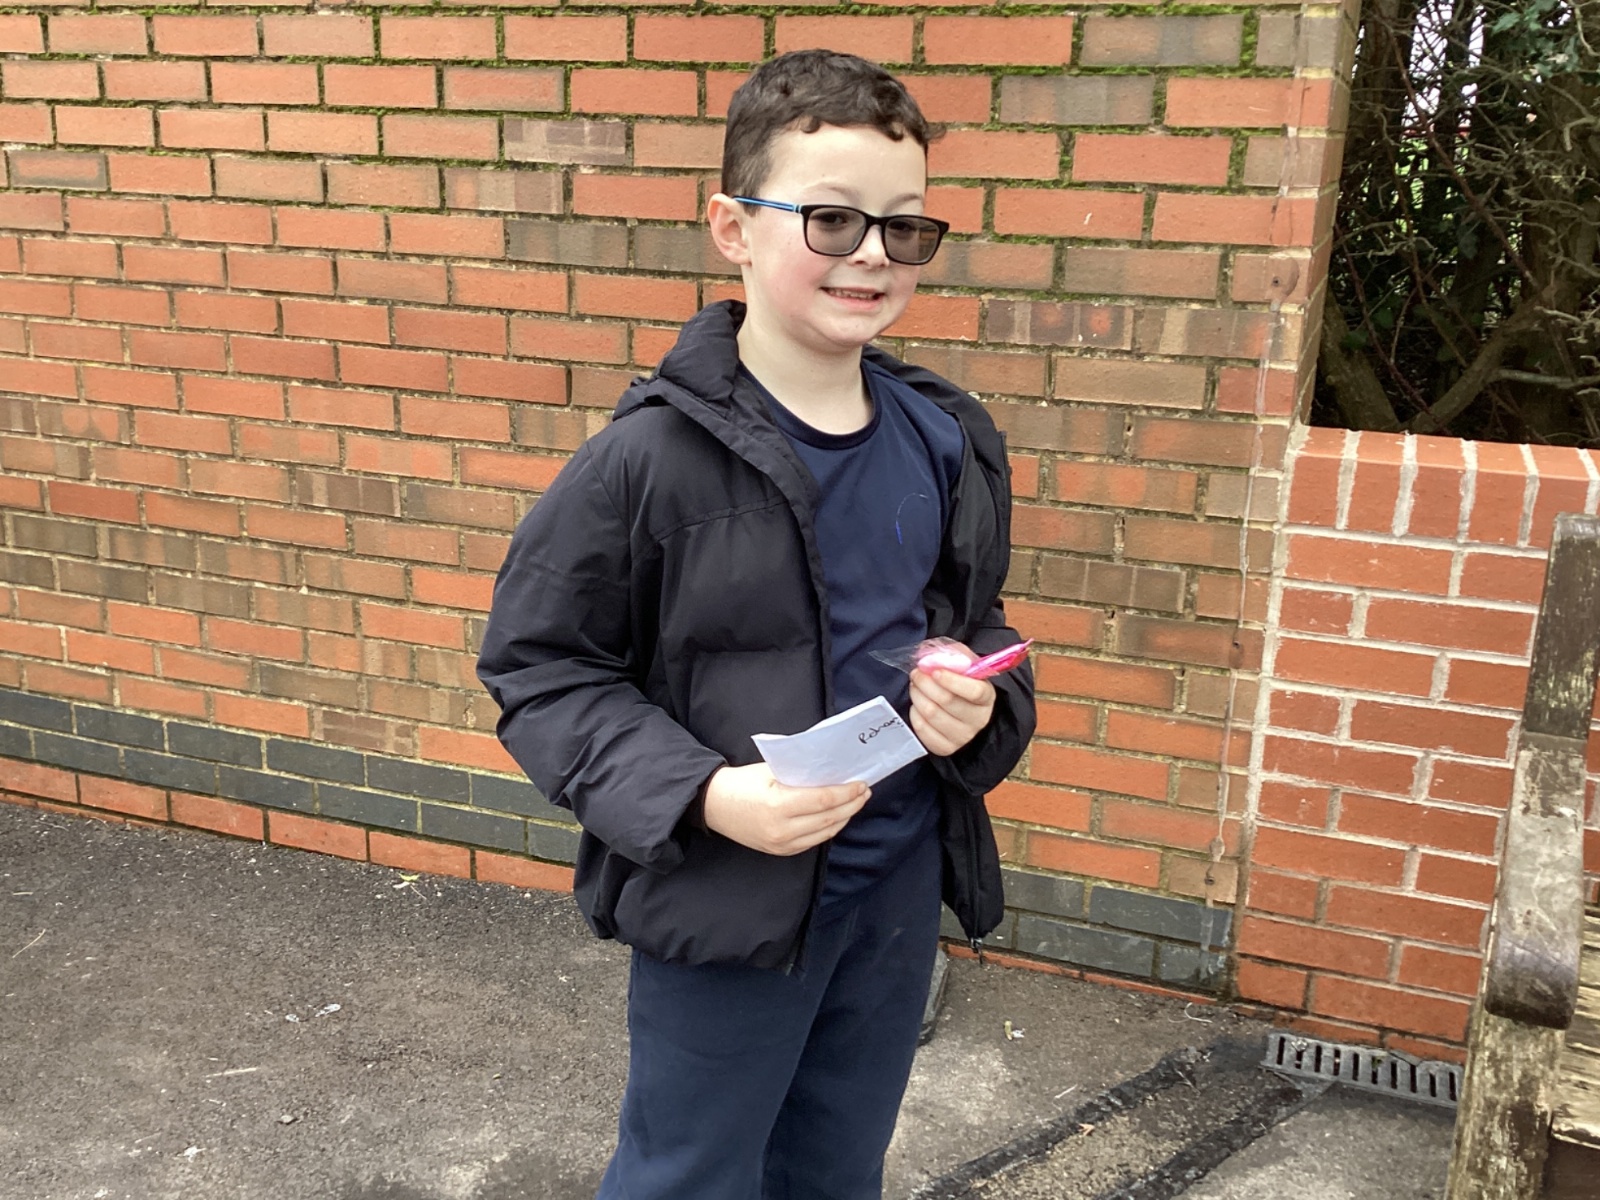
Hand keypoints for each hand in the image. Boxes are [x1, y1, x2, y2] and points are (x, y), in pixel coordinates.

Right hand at [701, 763, 869, 855]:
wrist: (715, 805)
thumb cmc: (743, 782)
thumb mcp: (771, 770)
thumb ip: (800, 772)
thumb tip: (832, 770)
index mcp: (779, 805)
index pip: (824, 800)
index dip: (847, 793)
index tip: (861, 783)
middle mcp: (782, 829)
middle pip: (830, 818)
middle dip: (852, 804)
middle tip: (865, 792)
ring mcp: (782, 844)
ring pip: (825, 832)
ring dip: (844, 817)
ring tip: (855, 803)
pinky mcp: (781, 851)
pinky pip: (814, 841)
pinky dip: (829, 828)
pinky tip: (837, 816)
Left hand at [909, 653, 995, 755]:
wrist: (961, 707)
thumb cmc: (961, 682)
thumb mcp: (963, 664)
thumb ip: (952, 656)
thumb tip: (933, 659)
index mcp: (987, 696)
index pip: (973, 691)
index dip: (951, 680)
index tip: (934, 671)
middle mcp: (978, 719)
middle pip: (947, 701)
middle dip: (926, 683)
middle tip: (916, 673)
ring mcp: (963, 736)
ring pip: (931, 714)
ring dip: (917, 696)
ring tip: (915, 686)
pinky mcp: (945, 747)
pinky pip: (922, 730)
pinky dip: (915, 713)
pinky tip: (917, 705)